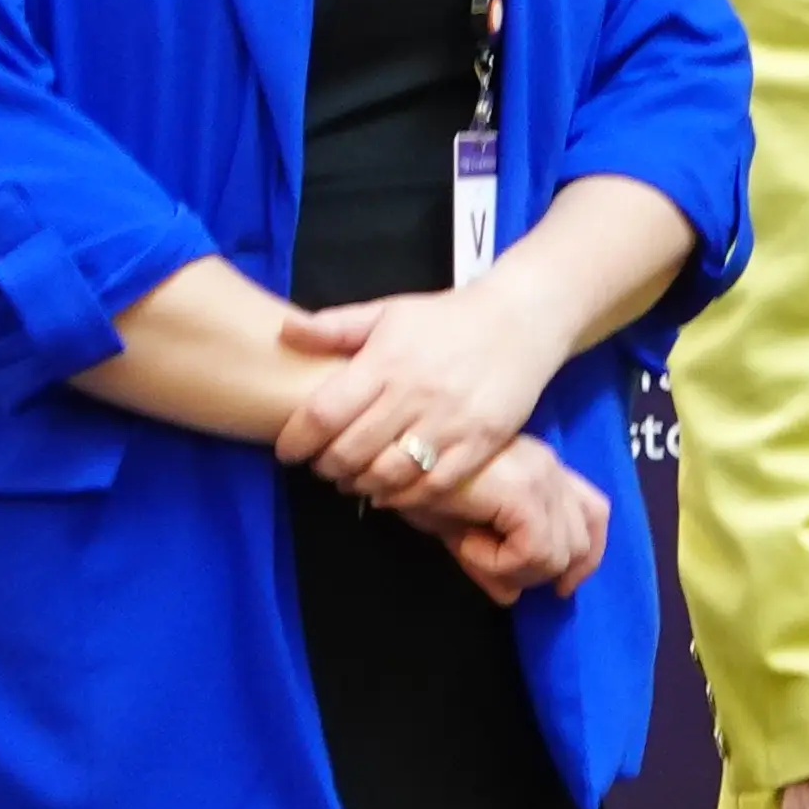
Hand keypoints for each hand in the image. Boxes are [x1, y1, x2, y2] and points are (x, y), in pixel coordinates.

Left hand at [278, 281, 574, 515]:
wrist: (523, 318)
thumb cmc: (449, 317)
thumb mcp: (390, 311)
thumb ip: (335, 326)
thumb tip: (285, 331)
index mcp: (387, 361)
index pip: (324, 413)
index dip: (297, 440)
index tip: (288, 450)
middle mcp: (416, 394)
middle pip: (352, 451)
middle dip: (326, 466)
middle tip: (322, 465)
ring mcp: (451, 422)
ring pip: (390, 474)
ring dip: (361, 485)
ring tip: (354, 479)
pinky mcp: (482, 442)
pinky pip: (434, 484)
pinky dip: (405, 497)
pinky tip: (391, 492)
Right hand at [425, 444, 613, 602]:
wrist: (389, 459)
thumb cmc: (415, 483)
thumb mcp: (459, 530)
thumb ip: (491, 562)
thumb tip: (511, 597)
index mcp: (544, 471)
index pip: (595, 515)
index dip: (585, 558)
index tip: (560, 588)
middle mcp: (550, 467)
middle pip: (581, 540)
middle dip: (540, 572)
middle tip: (490, 567)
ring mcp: (541, 475)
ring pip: (561, 554)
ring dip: (513, 568)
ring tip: (469, 548)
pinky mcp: (524, 490)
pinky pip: (535, 550)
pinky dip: (500, 562)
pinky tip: (465, 545)